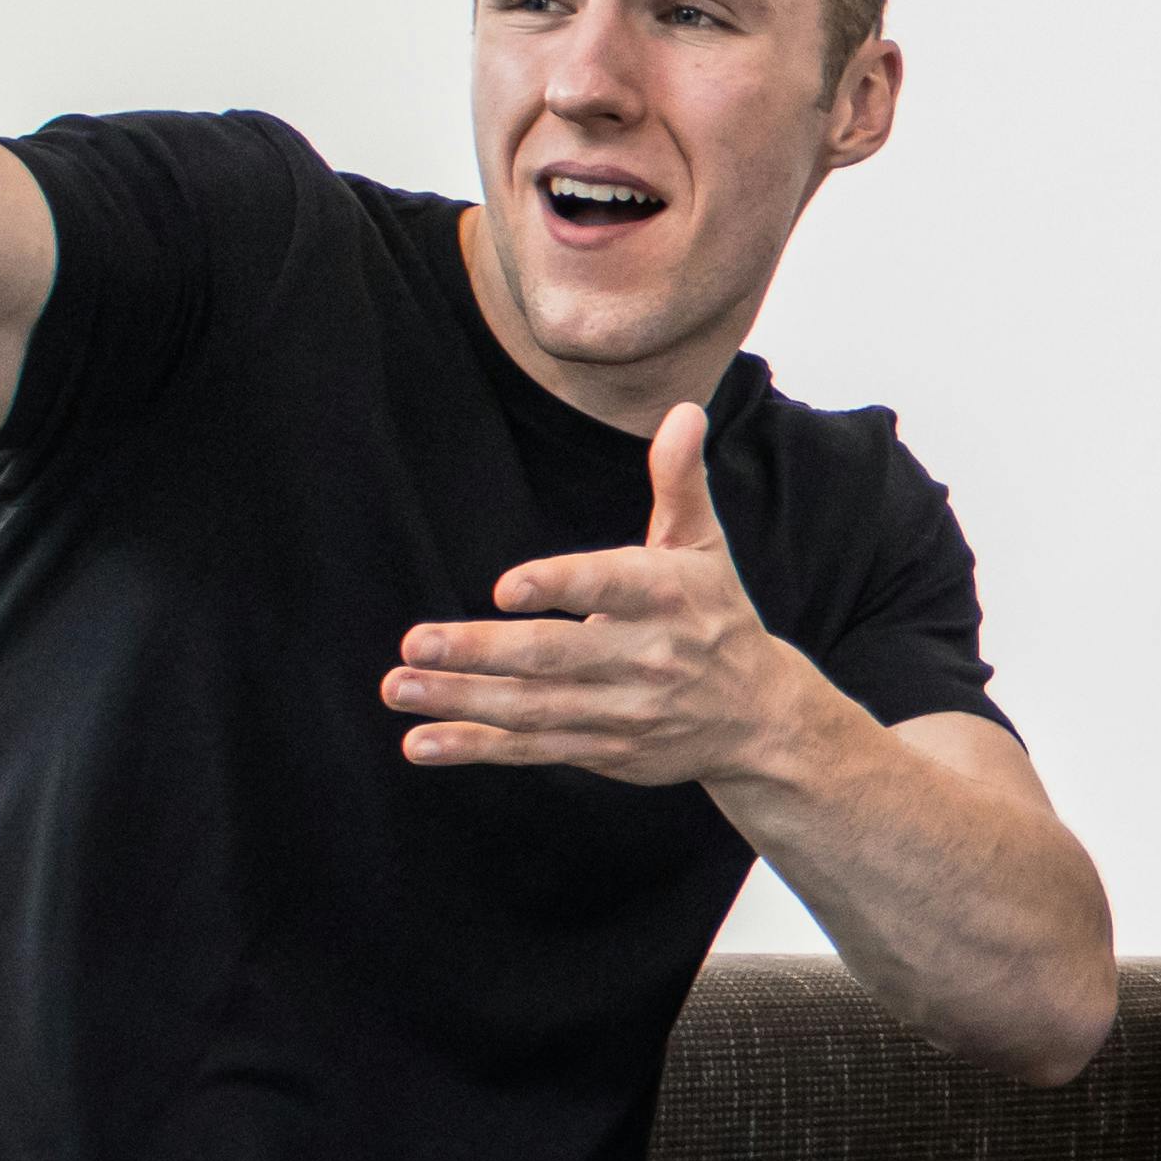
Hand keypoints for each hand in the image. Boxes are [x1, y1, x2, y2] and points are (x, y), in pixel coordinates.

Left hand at [388, 401, 819, 786]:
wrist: (762, 718)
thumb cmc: (716, 615)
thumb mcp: (704, 546)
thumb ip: (679, 481)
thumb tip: (683, 410)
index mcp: (664, 595)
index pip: (607, 586)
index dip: (557, 587)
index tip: (505, 589)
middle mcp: (645, 656)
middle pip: (553, 656)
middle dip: (480, 651)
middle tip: (415, 643)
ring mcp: (622, 710)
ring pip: (532, 706)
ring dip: (461, 699)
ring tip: (398, 686)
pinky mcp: (604, 750)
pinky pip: (532, 749)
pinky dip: (475, 747)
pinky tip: (420, 743)